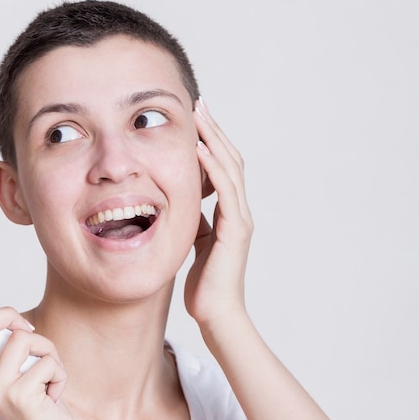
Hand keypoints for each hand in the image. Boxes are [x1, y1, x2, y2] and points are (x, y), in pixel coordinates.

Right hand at [0, 274, 87, 419]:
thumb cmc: (36, 408)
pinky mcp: (20, 396)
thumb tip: (6, 318)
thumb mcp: (10, 377)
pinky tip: (55, 396)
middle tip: (27, 330)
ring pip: (23, 338)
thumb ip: (1, 351)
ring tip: (48, 375)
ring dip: (47, 350)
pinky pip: (48, 360)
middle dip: (9, 314)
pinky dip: (60, 372)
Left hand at [184, 99, 253, 328]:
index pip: (221, 168)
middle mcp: (237, 211)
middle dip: (213, 130)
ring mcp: (239, 219)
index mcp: (228, 213)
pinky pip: (224, 191)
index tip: (194, 119)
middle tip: (198, 103)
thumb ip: (193, 220)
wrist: (216, 315)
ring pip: (230, 168)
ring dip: (214, 139)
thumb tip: (179, 202)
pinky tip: (198, 148)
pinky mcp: (234, 231)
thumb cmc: (204, 284)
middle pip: (229, 159)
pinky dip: (212, 167)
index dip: (209, 141)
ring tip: (199, 114)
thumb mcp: (194, 243)